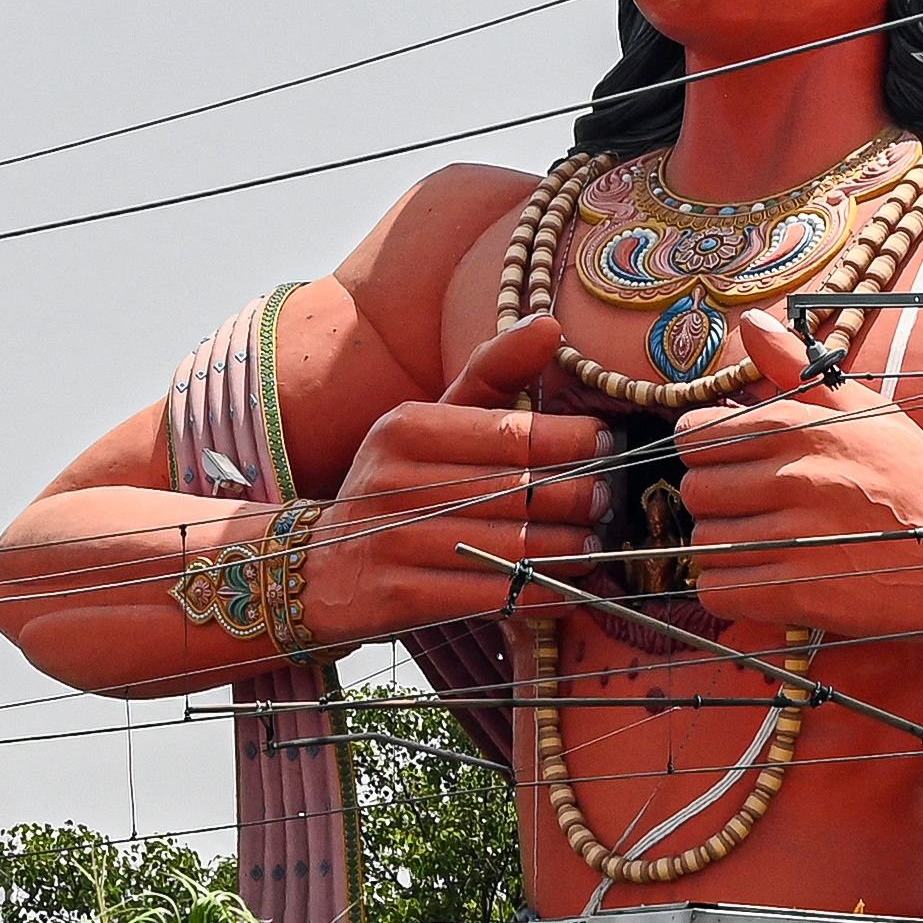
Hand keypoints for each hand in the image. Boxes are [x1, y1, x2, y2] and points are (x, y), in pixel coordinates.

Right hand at [301, 317, 606, 640]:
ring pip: (510, 548)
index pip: (511, 432)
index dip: (572, 439)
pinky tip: (567, 588)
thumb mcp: (431, 421)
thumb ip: (493, 373)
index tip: (606, 443)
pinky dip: (540, 595)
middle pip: (517, 491)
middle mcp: (394, 482)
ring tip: (593, 545)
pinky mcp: (397, 598)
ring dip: (567, 550)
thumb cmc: (396, 486)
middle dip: (577, 497)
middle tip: (606, 500)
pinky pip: (492, 597)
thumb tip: (550, 323)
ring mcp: (393, 542)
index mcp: (406, 428)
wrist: (317, 567)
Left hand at [670, 311, 922, 636]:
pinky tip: (760, 576)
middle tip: (750, 505)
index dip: (703, 450)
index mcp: (800, 429)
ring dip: (725, 546)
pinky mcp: (798, 593)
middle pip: (695, 491)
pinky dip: (729, 588)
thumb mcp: (863, 408)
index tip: (728, 461)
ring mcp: (794, 539)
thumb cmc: (912, 478)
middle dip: (714, 499)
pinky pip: (720, 590)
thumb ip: (794, 365)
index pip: (695, 436)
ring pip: (705, 543)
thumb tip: (750, 322)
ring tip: (764, 541)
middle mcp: (793, 479)